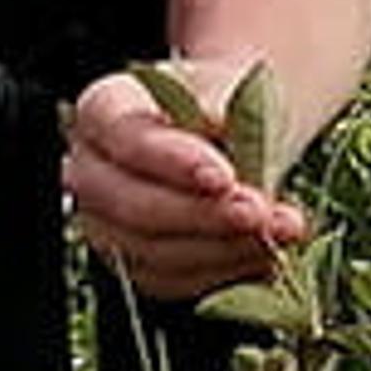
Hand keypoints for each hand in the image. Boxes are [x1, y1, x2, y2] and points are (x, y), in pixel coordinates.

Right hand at [66, 61, 308, 300]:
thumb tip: (218, 122)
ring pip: (154, 253)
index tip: (223, 176)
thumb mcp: (228, 88)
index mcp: (102, 111)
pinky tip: (267, 254)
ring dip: (223, 248)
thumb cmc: (224, 104)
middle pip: (132, 205)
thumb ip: (224, 106)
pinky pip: (175, 281)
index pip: (125, 137)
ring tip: (279, 231)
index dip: (172, 161)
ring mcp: (107, 225)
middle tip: (257, 213)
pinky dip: (225, 272)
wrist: (231, 136)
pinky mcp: (137, 265)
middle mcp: (91, 171)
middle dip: (202, 215)